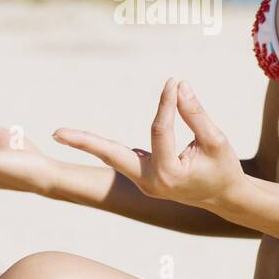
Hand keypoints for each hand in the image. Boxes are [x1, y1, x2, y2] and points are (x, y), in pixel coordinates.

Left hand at [52, 78, 244, 208]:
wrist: (224, 196)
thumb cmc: (222, 167)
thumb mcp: (216, 140)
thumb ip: (196, 114)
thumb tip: (179, 85)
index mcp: (169, 175)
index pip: (161, 130)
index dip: (167, 104)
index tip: (173, 82)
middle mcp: (149, 183)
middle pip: (113, 157)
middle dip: (85, 143)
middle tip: (54, 133)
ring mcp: (143, 183)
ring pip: (113, 158)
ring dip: (88, 144)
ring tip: (58, 134)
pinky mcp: (141, 177)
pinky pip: (122, 157)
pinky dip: (106, 145)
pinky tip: (81, 138)